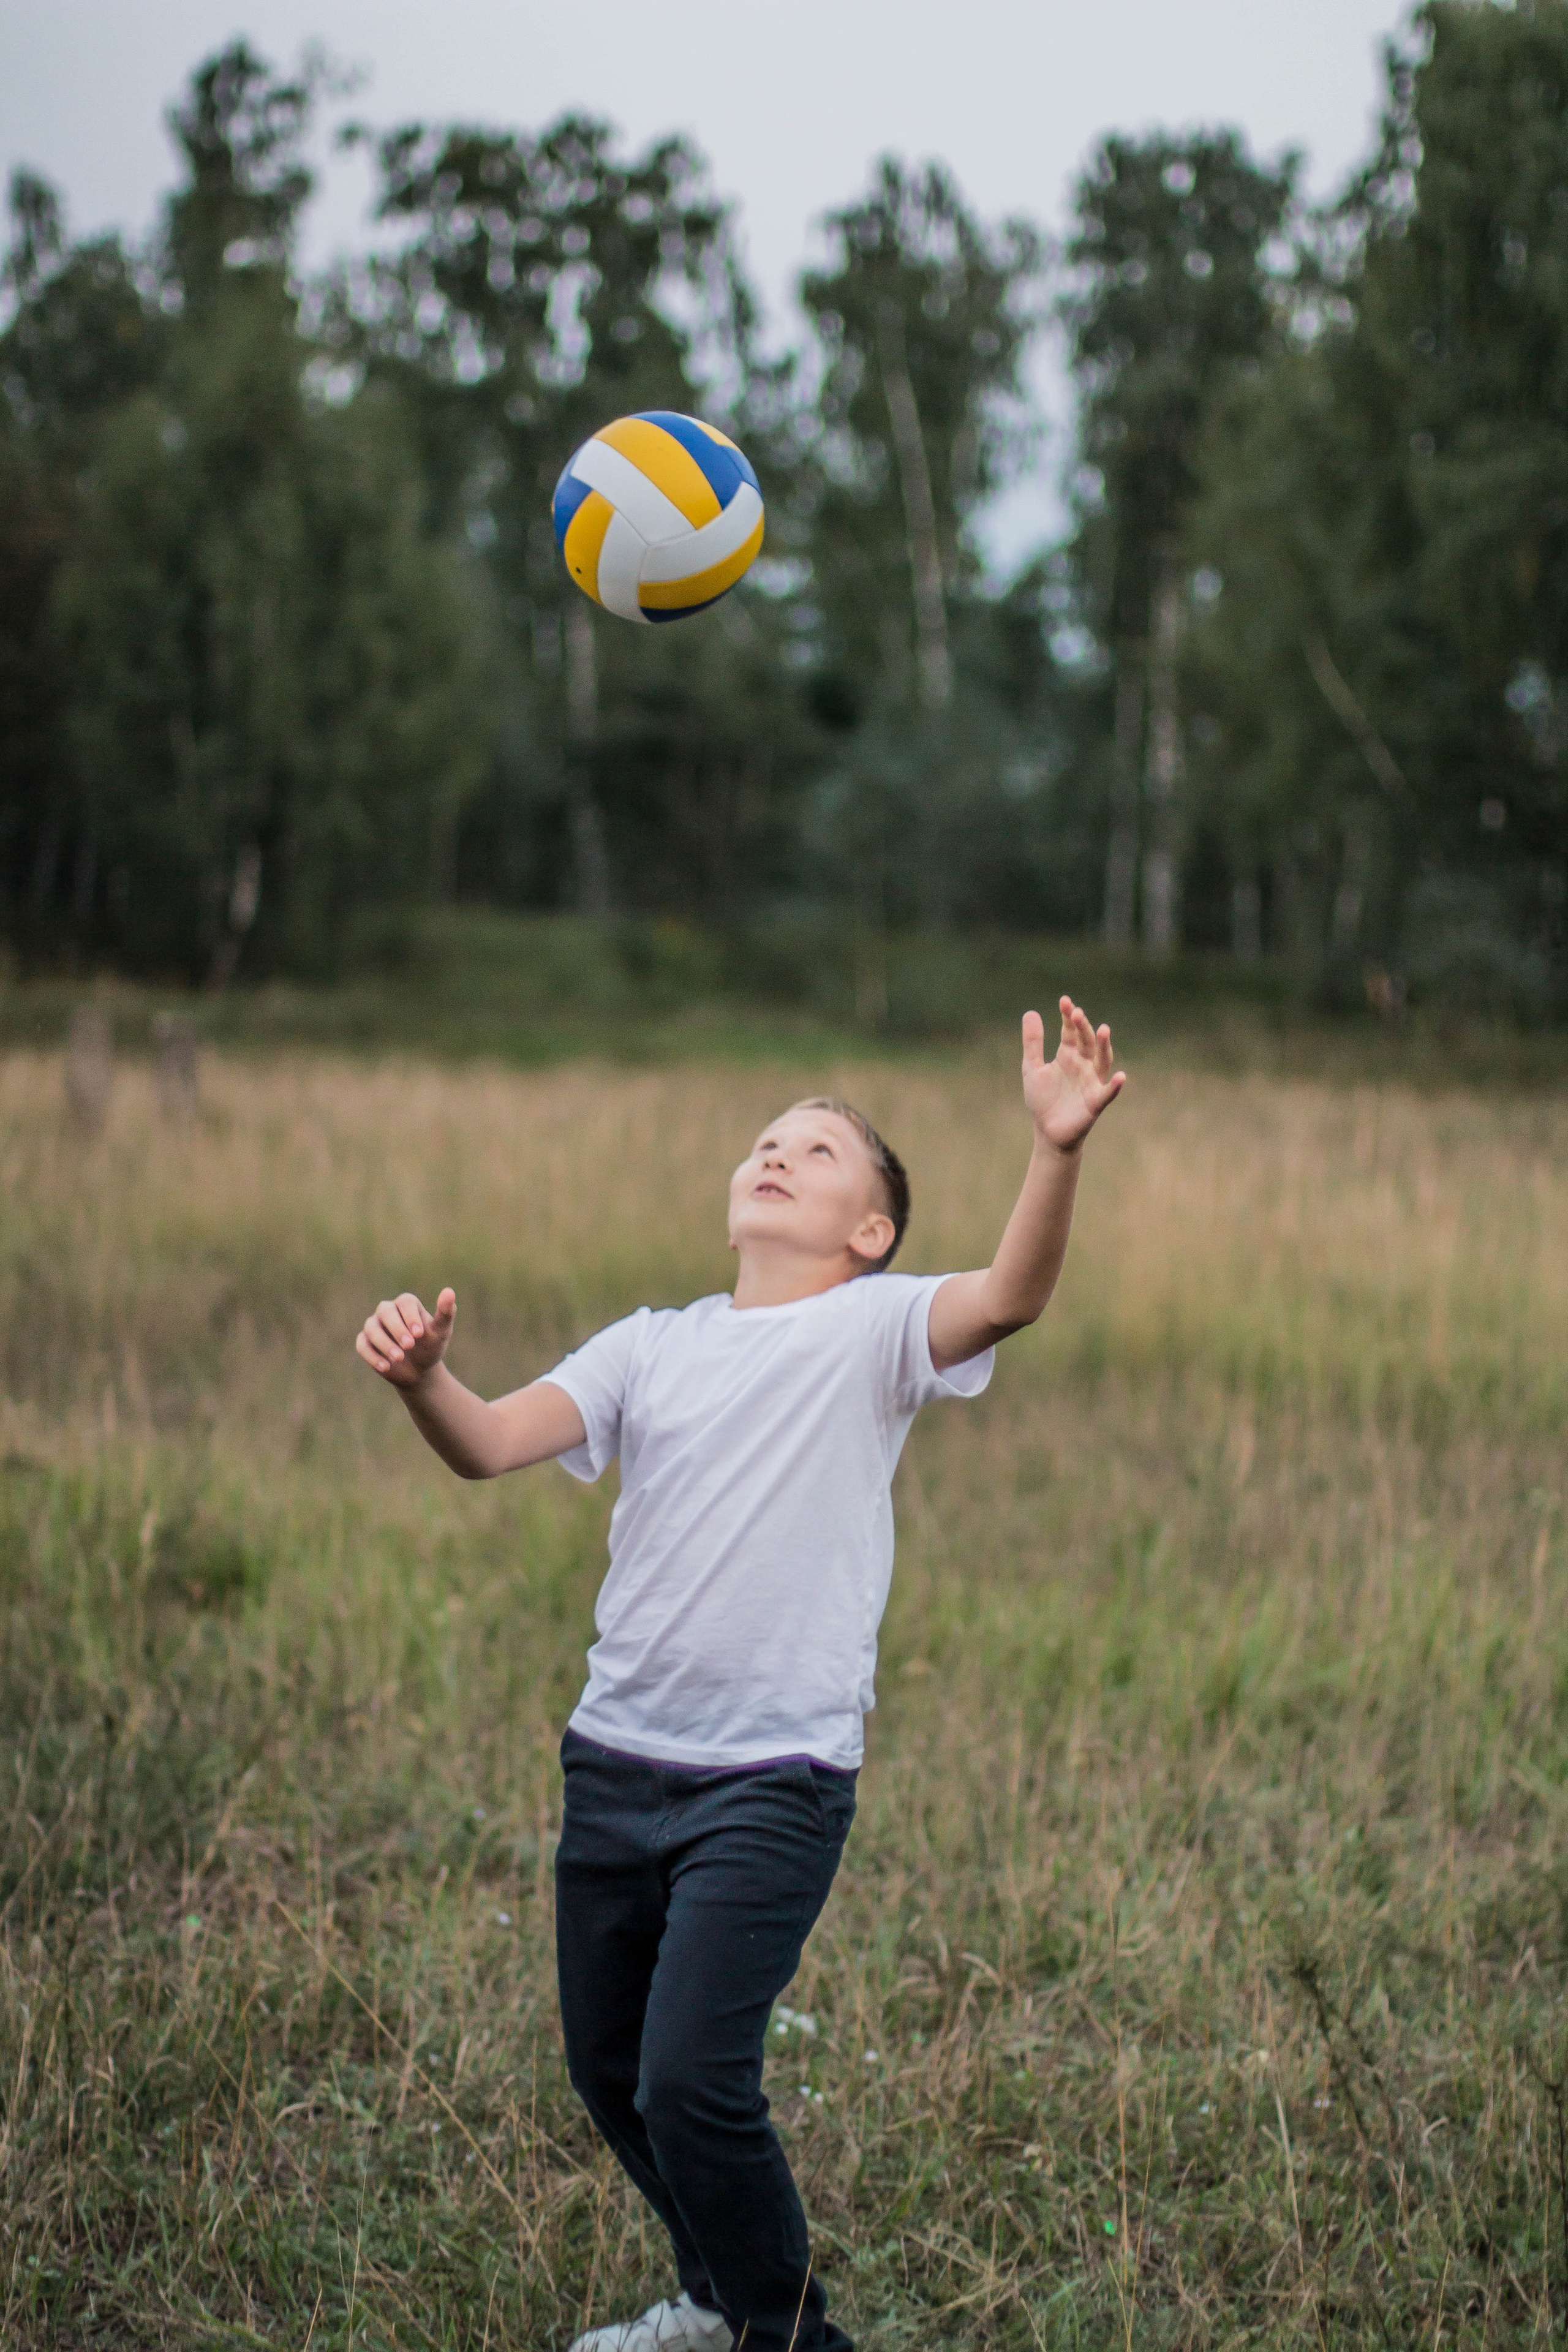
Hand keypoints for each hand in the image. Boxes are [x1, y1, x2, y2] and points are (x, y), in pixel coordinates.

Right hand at [356, 1287, 455, 1389]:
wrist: (419, 1369)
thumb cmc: (431, 1346)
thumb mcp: (441, 1332)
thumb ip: (445, 1313)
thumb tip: (449, 1291)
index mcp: (407, 1305)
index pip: (405, 1302)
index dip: (411, 1316)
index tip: (420, 1334)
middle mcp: (388, 1311)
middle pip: (385, 1311)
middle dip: (397, 1329)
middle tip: (409, 1346)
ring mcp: (375, 1326)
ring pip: (371, 1328)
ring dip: (384, 1343)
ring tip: (399, 1358)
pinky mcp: (366, 1342)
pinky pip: (362, 1345)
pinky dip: (372, 1355)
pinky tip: (385, 1367)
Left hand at [1021, 1000, 1125, 1152]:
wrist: (1047, 1133)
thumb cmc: (1043, 1100)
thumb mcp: (1032, 1068)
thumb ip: (1032, 1043)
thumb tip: (1030, 1012)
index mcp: (1068, 1055)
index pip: (1070, 1032)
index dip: (1068, 1017)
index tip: (1064, 1001)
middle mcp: (1083, 1065)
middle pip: (1086, 1042)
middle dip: (1083, 1027)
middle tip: (1077, 1012)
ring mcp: (1091, 1082)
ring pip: (1102, 1060)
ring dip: (1104, 1046)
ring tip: (1103, 1029)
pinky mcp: (1095, 1103)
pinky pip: (1108, 1093)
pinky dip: (1115, 1086)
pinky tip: (1121, 1076)